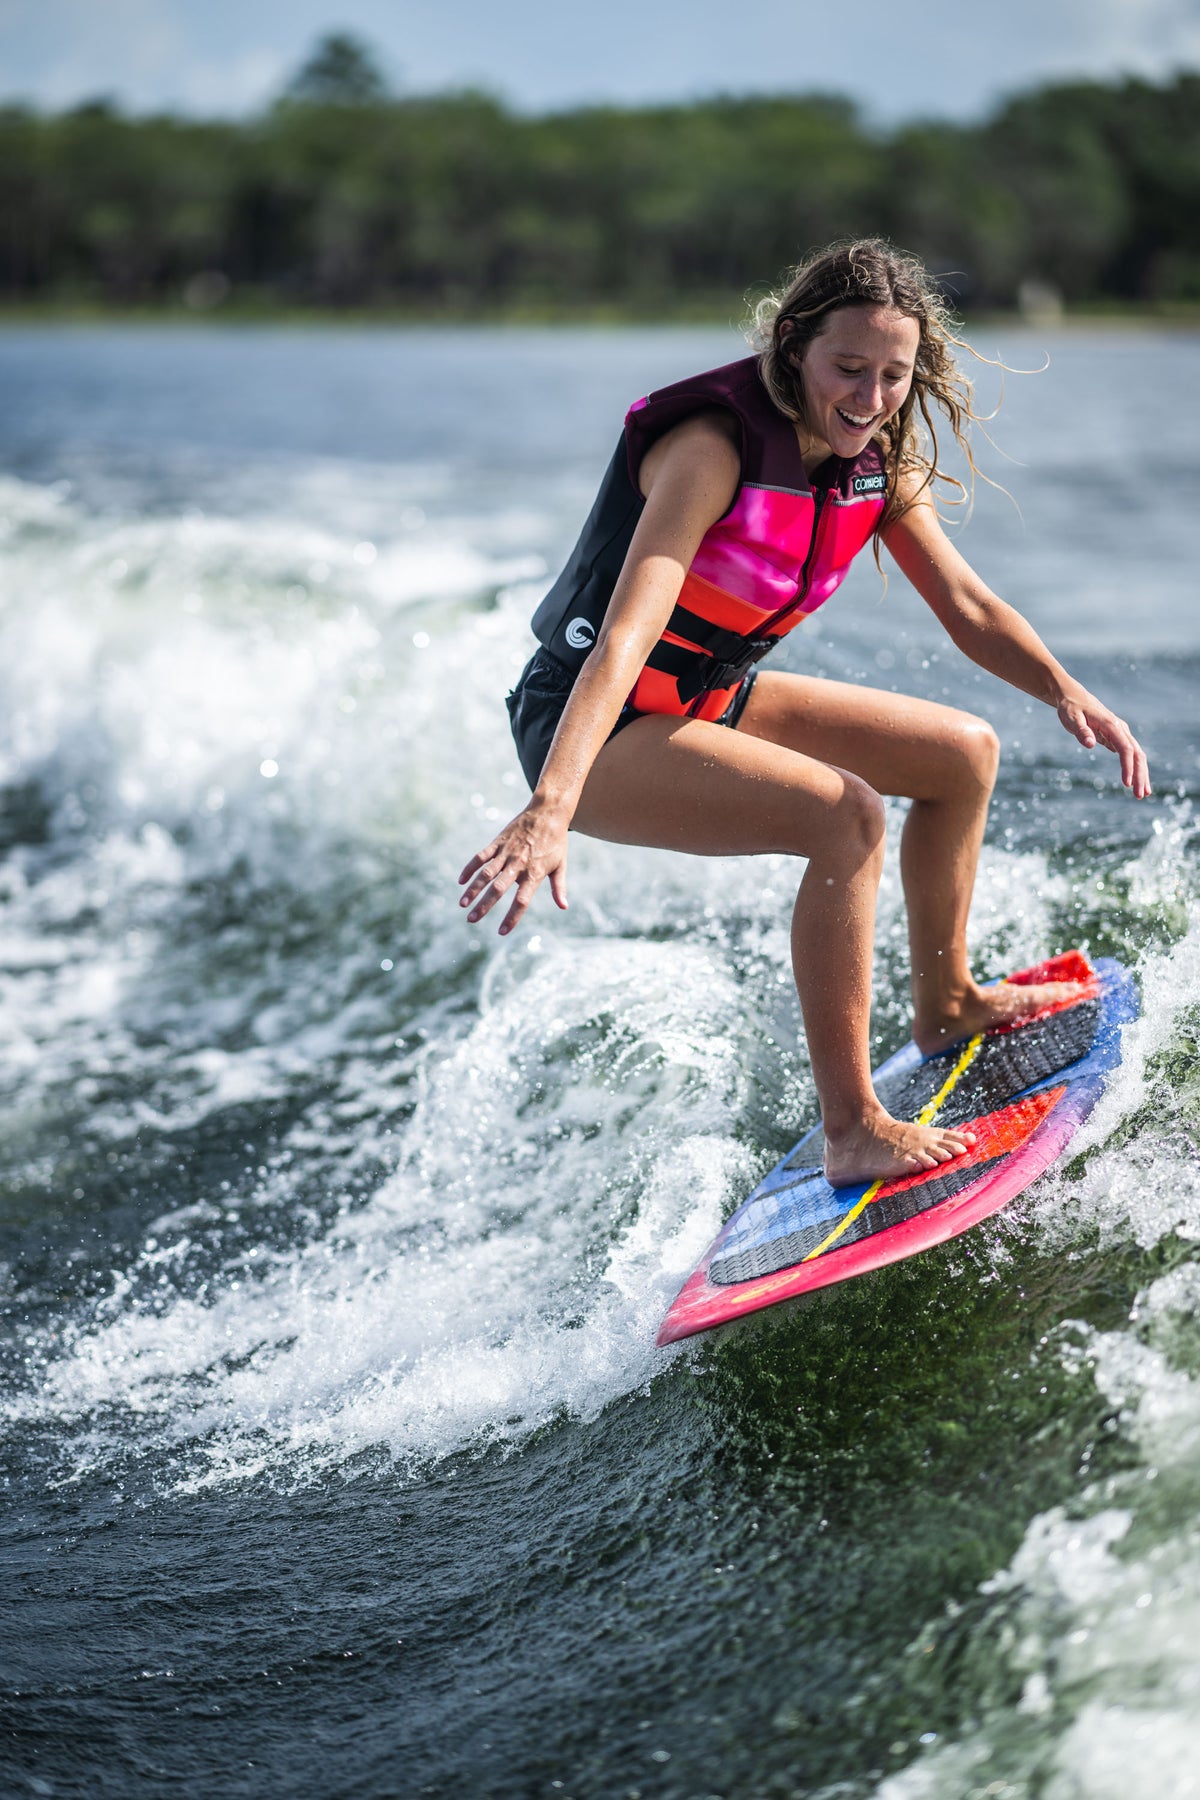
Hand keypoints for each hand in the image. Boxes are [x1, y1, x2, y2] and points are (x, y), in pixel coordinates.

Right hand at [458, 798, 569, 934]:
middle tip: (471, 920)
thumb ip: (559, 887)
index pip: (521, 901)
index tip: (502, 932)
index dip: (511, 917)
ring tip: (463, 904)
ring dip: (472, 889)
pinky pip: (480, 856)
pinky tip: (461, 881)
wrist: (548, 813)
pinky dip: (470, 868)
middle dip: (483, 906)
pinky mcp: (498, 842)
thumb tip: (564, 907)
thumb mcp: (560, 865)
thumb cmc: (556, 842)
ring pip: (485, 873)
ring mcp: (506, 852)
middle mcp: (518, 864)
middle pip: (498, 890)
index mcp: (534, 873)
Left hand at [1057, 686, 1150, 797]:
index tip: (1126, 784)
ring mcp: (1121, 733)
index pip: (1125, 749)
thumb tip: (1090, 744)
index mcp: (1111, 725)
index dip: (1128, 767)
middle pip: (1137, 754)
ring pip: (1137, 755)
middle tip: (1140, 796)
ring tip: (1142, 794)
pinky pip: (1130, 755)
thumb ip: (1081, 731)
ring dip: (1141, 774)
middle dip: (1140, 775)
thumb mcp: (1071, 718)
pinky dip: (1135, 769)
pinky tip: (1135, 782)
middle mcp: (1121, 729)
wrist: (1074, 697)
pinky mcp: (1117, 738)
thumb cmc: (1071, 708)